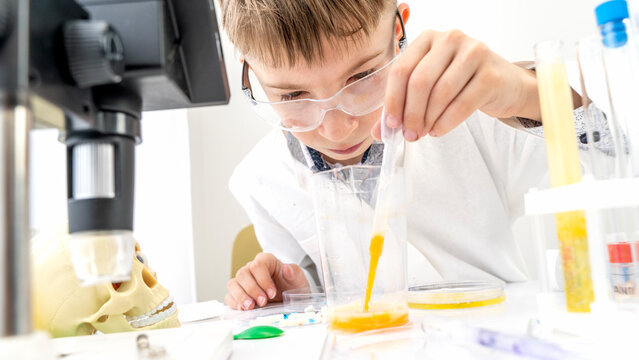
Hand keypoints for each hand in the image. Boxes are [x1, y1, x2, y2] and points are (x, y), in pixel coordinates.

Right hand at [225, 252, 308, 310]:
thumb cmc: (293, 287)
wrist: (290, 299)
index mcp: (266, 261)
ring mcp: (244, 282)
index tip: (272, 293)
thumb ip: (294, 273)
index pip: (257, 265)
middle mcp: (252, 269)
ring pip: (233, 284)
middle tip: (263, 302)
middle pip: (243, 274)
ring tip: (251, 307)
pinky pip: (230, 297)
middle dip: (252, 289)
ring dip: (241, 296)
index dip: (263, 280)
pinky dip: (234, 303)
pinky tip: (244, 309)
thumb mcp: (298, 280)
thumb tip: (287, 268)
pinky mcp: (238, 295)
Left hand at [373, 29, 538, 140]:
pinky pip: (461, 104)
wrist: (506, 86)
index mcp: (428, 38)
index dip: (393, 100)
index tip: (391, 124)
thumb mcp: (429, 88)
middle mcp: (450, 39)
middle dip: (411, 113)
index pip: (401, 69)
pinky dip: (446, 123)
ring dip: (428, 120)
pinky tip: (438, 131)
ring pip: (440, 94)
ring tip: (424, 133)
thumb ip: (403, 105)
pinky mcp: (491, 73)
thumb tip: (378, 132)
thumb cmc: (461, 85)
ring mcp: (474, 52)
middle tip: (409, 134)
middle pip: (419, 81)